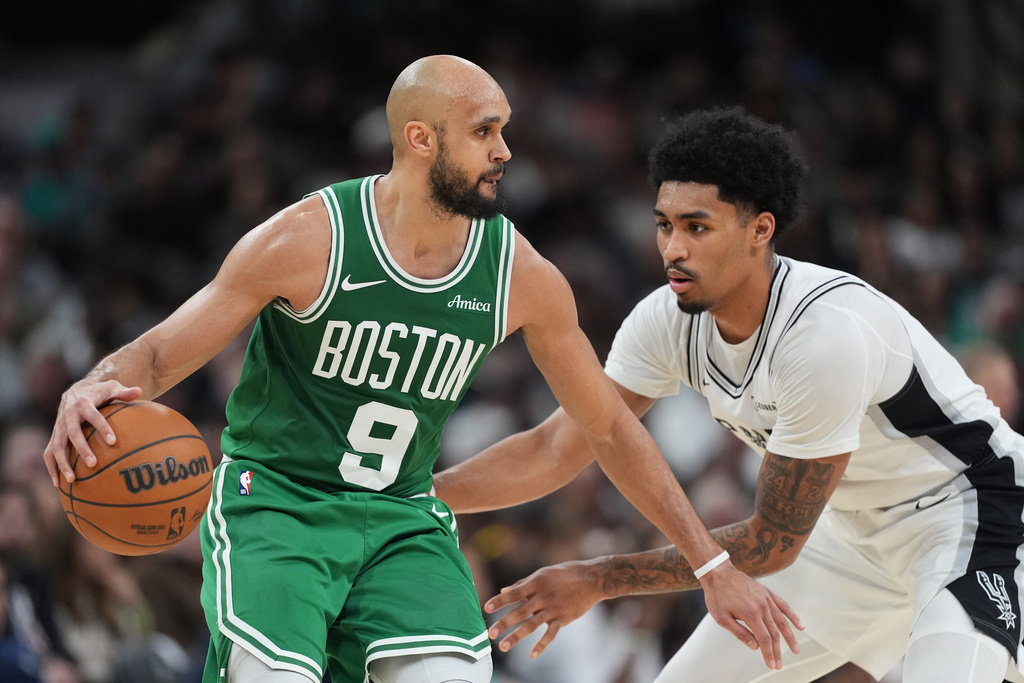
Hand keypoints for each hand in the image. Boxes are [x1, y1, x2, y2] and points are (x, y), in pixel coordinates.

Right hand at [44, 380, 141, 485]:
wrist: (76, 391)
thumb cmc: (99, 392)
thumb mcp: (111, 388)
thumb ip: (124, 392)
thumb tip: (140, 391)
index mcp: (83, 403)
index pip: (94, 416)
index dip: (103, 428)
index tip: (113, 441)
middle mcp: (68, 415)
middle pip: (73, 434)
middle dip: (82, 449)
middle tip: (93, 464)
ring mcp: (59, 427)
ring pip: (57, 446)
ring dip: (63, 463)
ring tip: (73, 479)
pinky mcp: (54, 436)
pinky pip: (49, 453)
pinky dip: (52, 468)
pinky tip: (58, 483)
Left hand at [483, 560, 602, 658]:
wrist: (592, 579)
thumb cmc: (565, 574)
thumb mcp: (543, 574)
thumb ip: (523, 584)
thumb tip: (504, 590)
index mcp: (536, 583)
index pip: (514, 593)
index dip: (500, 600)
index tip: (487, 608)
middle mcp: (543, 596)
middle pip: (520, 612)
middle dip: (504, 623)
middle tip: (489, 633)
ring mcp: (553, 609)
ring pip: (532, 625)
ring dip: (516, 636)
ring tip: (503, 646)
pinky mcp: (563, 619)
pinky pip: (550, 634)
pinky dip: (541, 645)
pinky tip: (531, 655)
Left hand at [700, 561, 802, 669]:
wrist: (718, 572)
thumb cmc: (717, 595)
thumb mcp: (721, 618)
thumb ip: (739, 633)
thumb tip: (755, 647)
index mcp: (750, 613)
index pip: (764, 639)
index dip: (768, 653)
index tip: (772, 664)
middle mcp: (762, 606)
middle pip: (774, 633)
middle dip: (778, 651)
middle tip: (779, 664)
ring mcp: (766, 598)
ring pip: (782, 621)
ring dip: (790, 637)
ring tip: (796, 649)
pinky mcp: (767, 592)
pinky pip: (783, 605)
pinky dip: (793, 616)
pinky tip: (801, 626)